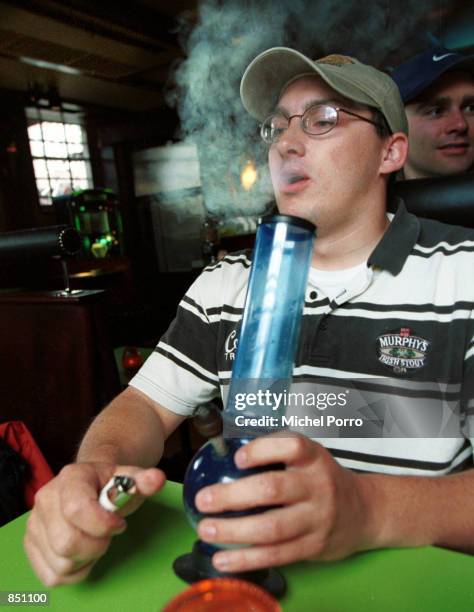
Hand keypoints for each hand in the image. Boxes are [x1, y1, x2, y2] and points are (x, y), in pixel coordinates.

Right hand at [24, 462, 164, 585]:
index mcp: (70, 478)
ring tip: (95, 540)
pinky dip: (74, 571)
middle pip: (67, 543)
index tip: (118, 523)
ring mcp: (35, 523)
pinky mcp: (31, 545)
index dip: (103, 524)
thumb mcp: (130, 479)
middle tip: (107, 533)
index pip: (77, 509)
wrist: (91, 483)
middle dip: (97, 545)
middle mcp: (45, 499)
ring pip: (61, 563)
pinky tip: (83, 552)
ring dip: (87, 558)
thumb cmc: (111, 485)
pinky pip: (52, 576)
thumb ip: (143, 481)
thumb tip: (156, 479)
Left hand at [195, 434, 375, 572]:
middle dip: (232, 496)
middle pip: (272, 489)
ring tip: (206, 530)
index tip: (238, 458)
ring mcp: (316, 518)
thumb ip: (276, 453)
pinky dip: (246, 559)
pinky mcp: (313, 547)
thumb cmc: (322, 478)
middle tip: (203, 499)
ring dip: (233, 531)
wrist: (364, 510)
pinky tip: (222, 559)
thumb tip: (224, 454)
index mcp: (313, 457)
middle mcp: (317, 485)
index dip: (262, 450)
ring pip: (271, 528)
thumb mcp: (309, 456)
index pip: (290, 446)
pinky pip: (276, 555)